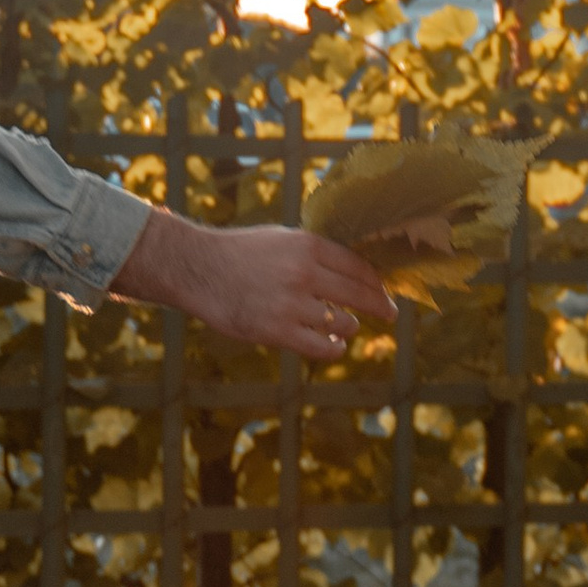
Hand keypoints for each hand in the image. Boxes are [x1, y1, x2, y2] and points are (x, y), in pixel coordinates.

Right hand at [109, 206, 394, 359]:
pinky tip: (336, 346)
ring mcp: (291, 304)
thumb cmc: (240, 252)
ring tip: (345, 327)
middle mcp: (303, 273)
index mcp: (307, 245)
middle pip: (359, 294)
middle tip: (390, 313)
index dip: (377, 282)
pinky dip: (335, 348)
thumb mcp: (281, 238)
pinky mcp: (276, 331)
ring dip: (348, 327)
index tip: (385, 292)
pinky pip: (322, 347)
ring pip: (343, 322)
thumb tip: (353, 268)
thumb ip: (315, 251)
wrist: (198, 269)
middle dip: (380, 306)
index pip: (358, 267)